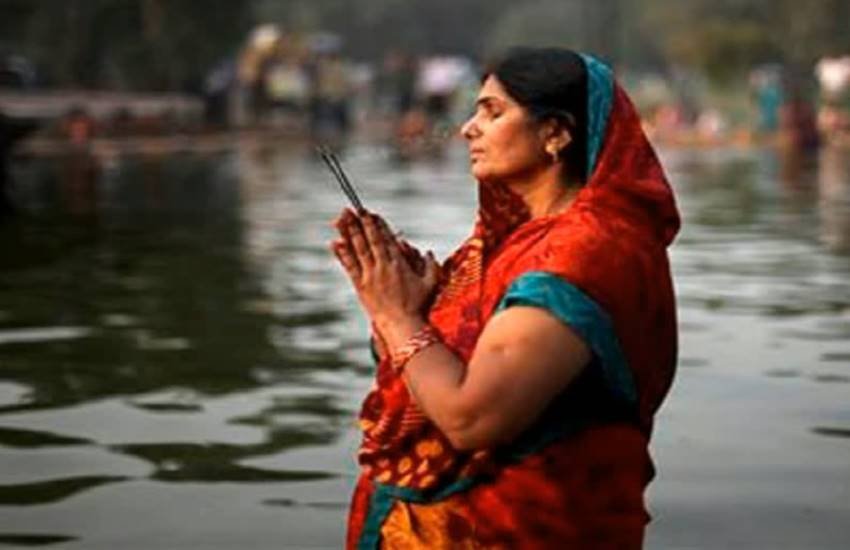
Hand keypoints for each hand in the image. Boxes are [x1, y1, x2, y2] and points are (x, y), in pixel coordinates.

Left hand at [330, 208, 439, 336]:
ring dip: (349, 231)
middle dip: (361, 222)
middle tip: (353, 208)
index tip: (371, 213)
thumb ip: (430, 265)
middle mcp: (383, 266)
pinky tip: (334, 242)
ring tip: (340, 218)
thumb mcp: (430, 284)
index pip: (387, 239)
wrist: (401, 324)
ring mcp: (370, 275)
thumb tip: (427, 251)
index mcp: (399, 263)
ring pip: (358, 248)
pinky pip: (349, 266)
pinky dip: (342, 253)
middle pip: (370, 239)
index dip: (378, 224)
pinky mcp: (360, 285)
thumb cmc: (417, 305)